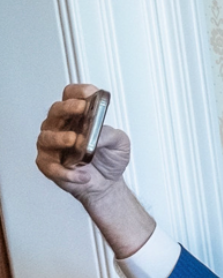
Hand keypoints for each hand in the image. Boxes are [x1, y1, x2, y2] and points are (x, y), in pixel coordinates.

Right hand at [35, 85, 130, 201]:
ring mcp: (52, 145)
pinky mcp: (49, 165)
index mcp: (76, 116)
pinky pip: (52, 167)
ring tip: (74, 141)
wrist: (108, 185)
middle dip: (68, 108)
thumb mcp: (120, 144)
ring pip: (48, 137)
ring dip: (60, 138)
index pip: (71, 96)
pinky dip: (66, 172)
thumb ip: (111, 134)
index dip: (79, 92)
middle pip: (57, 110)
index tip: (90, 93)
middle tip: (82, 109)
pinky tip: (82, 174)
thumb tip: (98, 132)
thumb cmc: (109, 160)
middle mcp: (60, 126)